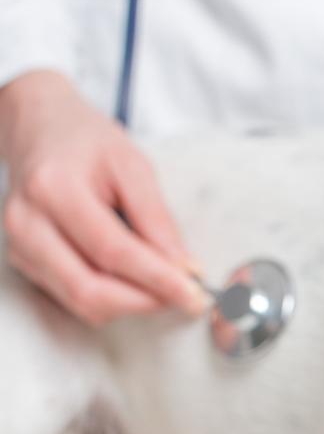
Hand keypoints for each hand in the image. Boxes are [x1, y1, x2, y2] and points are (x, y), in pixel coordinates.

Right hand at [0, 71, 203, 325]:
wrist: (40, 129)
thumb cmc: (87, 143)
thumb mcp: (133, 166)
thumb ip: (157, 218)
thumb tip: (183, 268)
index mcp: (54, 189)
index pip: (113, 252)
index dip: (158, 280)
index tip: (195, 294)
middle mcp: (27, 223)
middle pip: (90, 290)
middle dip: (145, 302)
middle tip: (185, 298)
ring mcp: (19, 246)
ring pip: (81, 303)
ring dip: (131, 305)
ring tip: (165, 288)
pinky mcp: (23, 261)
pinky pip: (73, 299)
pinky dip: (112, 300)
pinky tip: (136, 282)